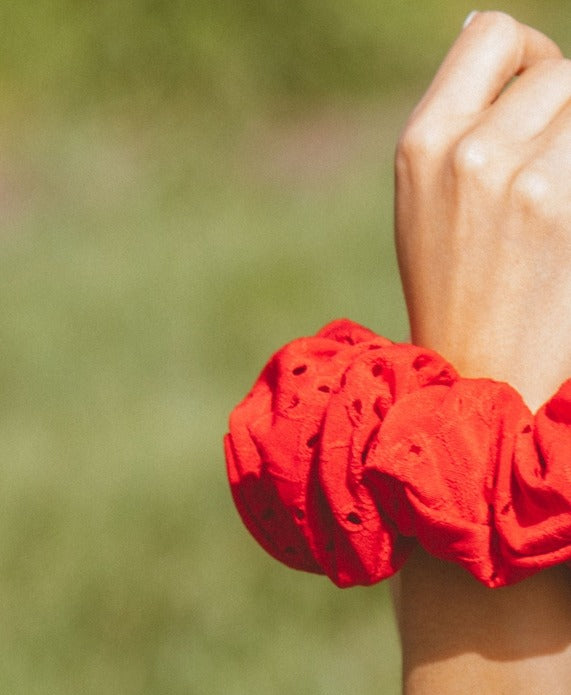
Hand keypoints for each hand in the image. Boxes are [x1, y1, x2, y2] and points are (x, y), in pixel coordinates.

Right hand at [395, 11, 570, 411]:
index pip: (490, 33)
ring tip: (556, 194)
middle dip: (562, 108)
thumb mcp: (425, 197)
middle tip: (550, 166)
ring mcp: (518, 180)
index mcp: (422, 143)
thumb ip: (459, 120)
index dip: (524, 57)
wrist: (474, 370)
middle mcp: (465, 152)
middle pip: (556, 69)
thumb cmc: (453, 286)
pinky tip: (564, 220)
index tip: (531, 99)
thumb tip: (495, 34)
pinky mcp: (563, 208)